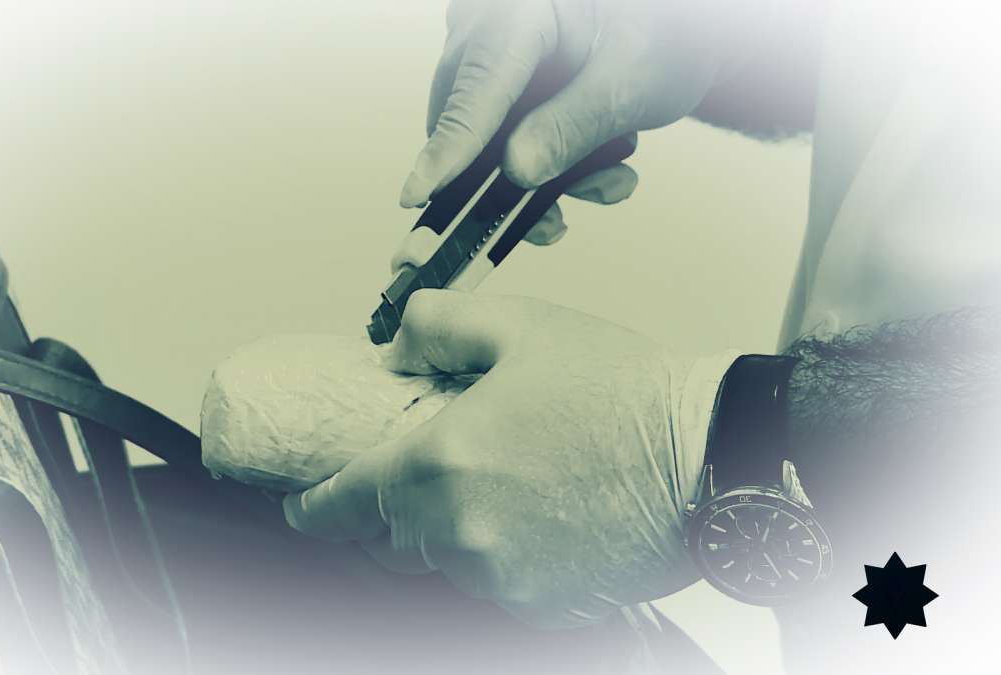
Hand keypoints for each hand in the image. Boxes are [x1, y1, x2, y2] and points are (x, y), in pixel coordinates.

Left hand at [283, 291, 736, 627]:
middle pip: (395, 532)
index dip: (316, 506)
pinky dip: (500, 553)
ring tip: (508, 482)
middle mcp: (460, 529)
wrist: (707, 453)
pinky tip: (541, 514)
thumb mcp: (519, 324)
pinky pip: (495, 581)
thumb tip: (393, 347)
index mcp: (439, 461)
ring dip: (455, 526)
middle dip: (400, 504)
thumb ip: (434, 324)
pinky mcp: (543, 602)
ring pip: (446, 558)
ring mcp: (502, 574)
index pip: (346, 499)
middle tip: (438, 468)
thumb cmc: (618, 389)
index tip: (301, 507)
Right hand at [392, 0, 768, 267]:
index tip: (417, 196)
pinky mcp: (498, 83)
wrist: (684, 30)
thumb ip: (573, 126)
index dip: (447, 151)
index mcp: (518, 10)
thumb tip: (517, 172)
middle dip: (517, 180)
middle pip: (470, 121)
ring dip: (542, 178)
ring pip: (484, 139)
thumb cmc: (667, 35)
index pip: (475, 89)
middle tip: (558, 225)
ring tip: (606, 186)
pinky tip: (598, 173)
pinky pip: (500, 137)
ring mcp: (487, 55)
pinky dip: (546, 163)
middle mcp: (487, 25)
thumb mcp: (631, 82)